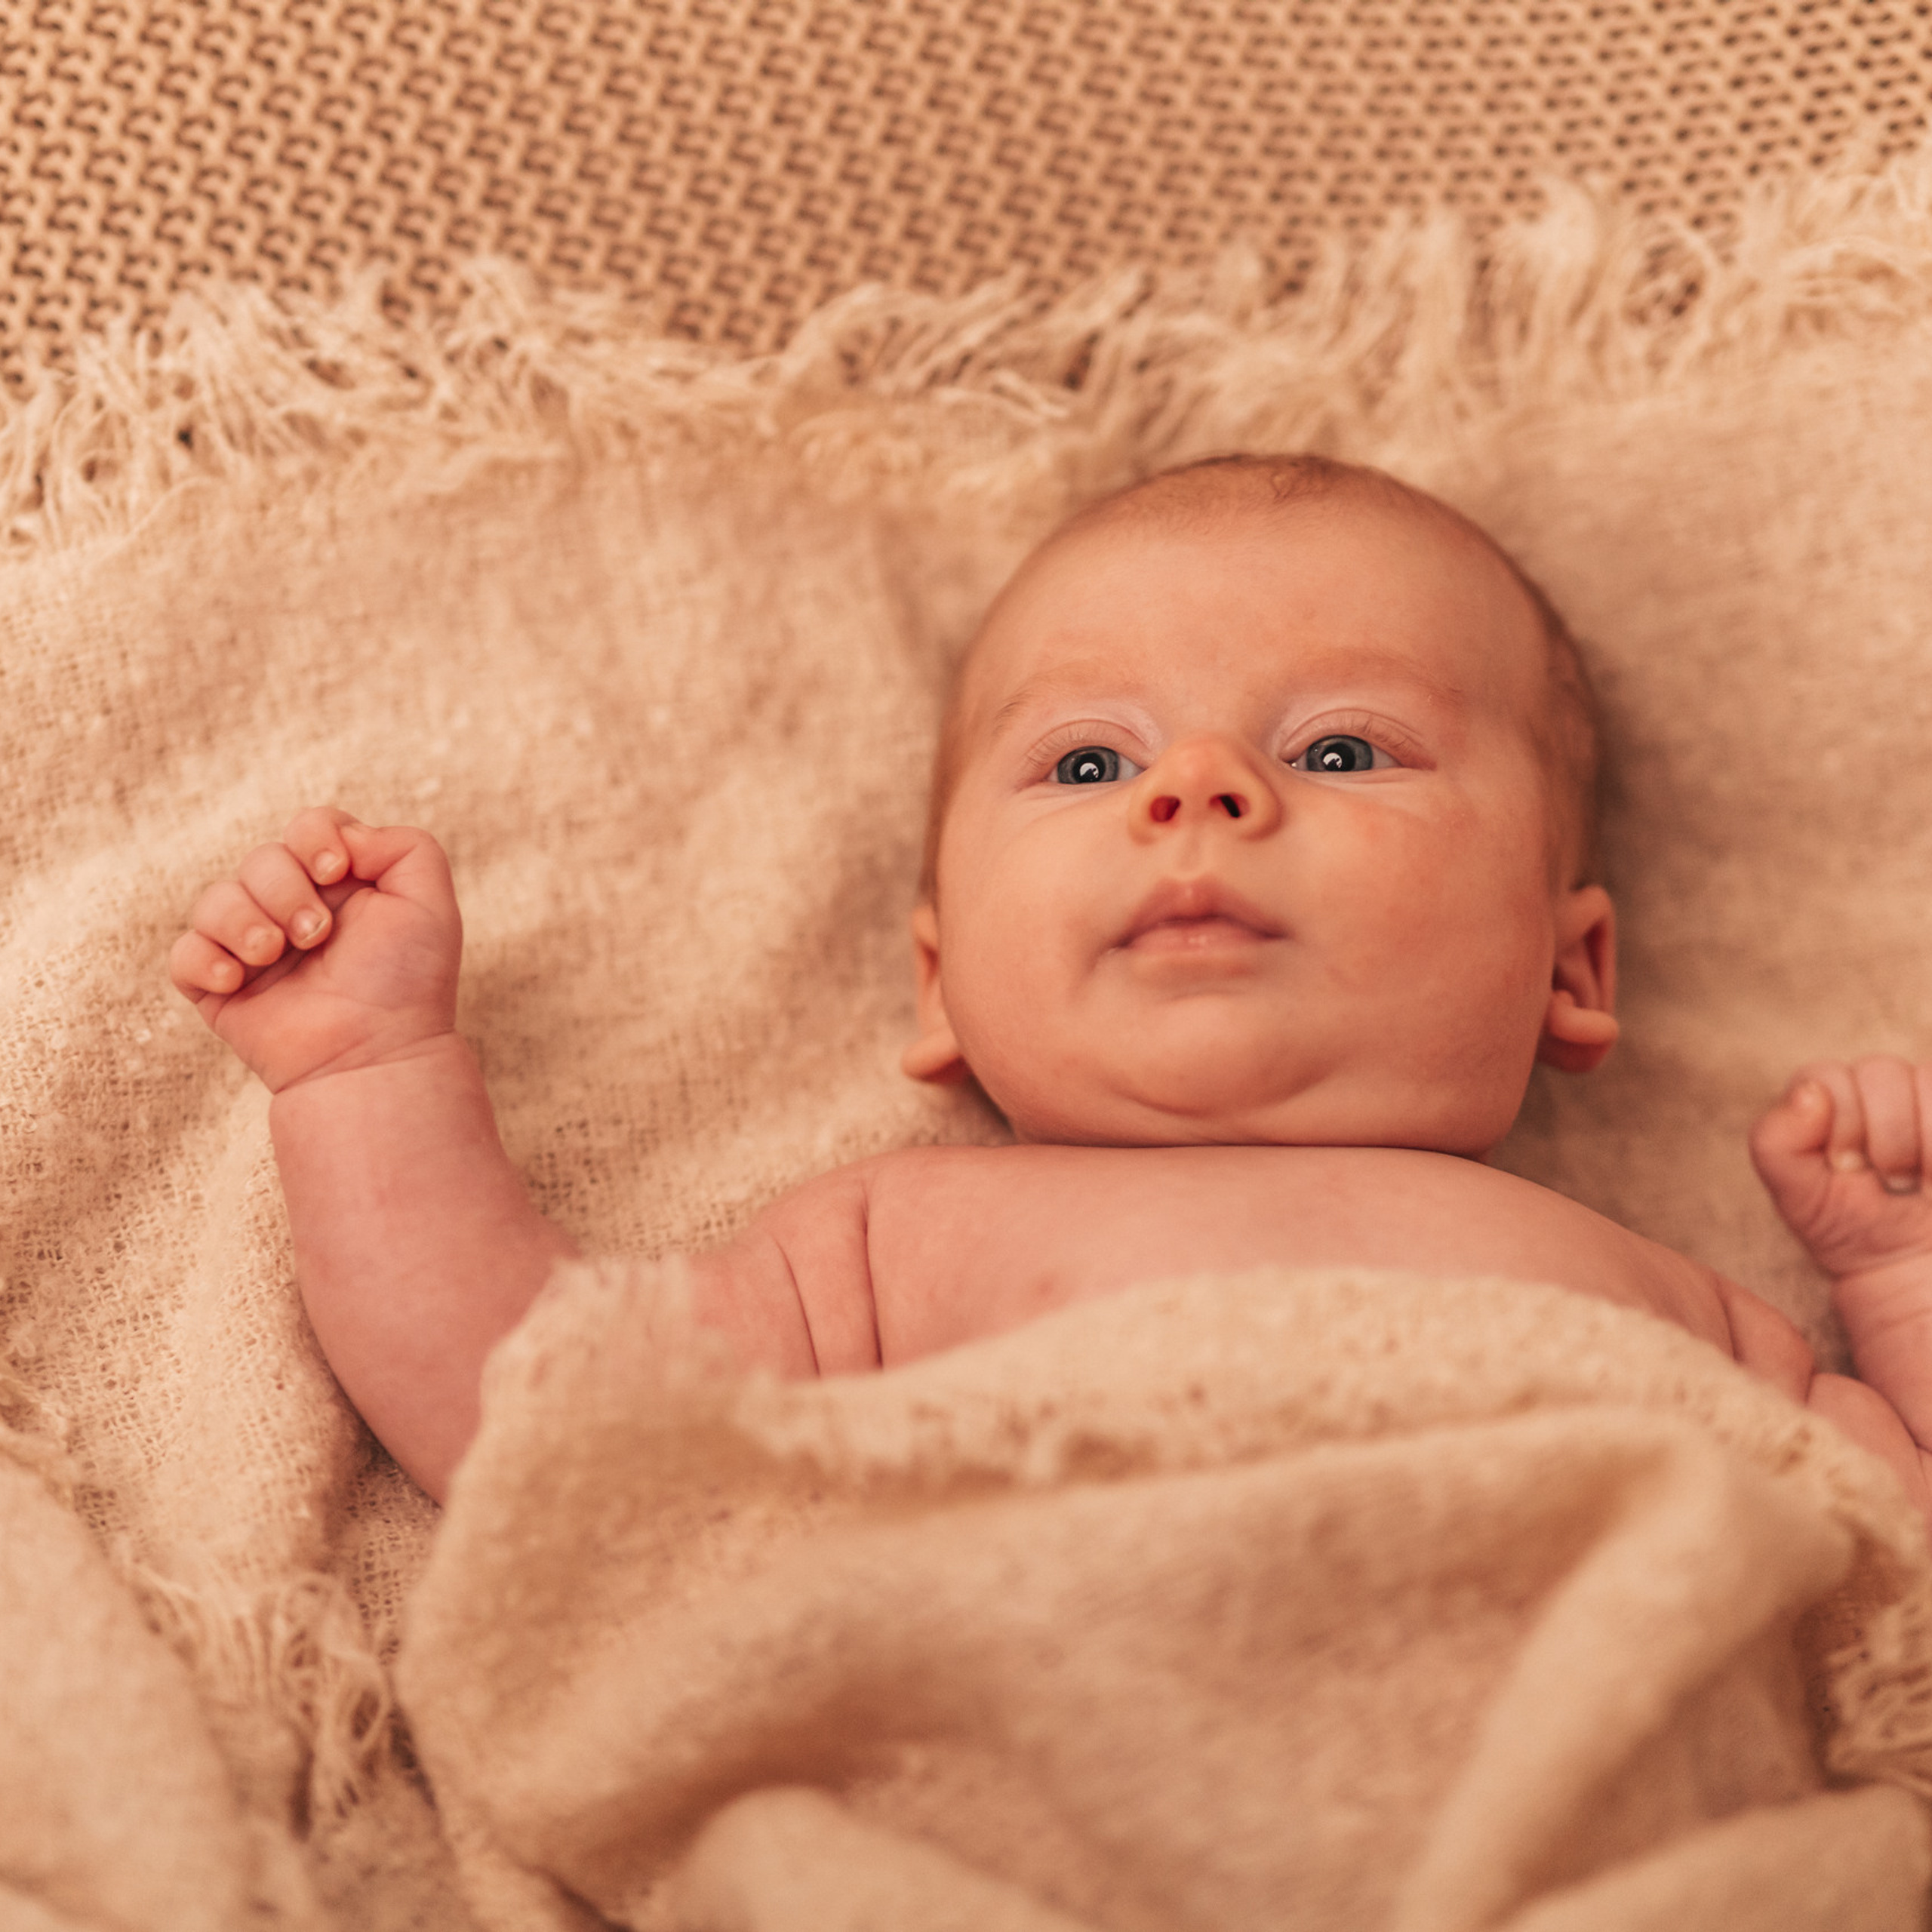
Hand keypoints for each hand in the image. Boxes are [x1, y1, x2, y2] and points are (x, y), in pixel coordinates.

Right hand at [169, 807, 462, 1093]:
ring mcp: (254, 948)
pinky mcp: (222, 988)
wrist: (376, 1054)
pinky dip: (205, 959)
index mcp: (340, 885)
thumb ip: (406, 847)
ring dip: (245, 921)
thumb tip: (345, 836)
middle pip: (260, 859)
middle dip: (284, 890)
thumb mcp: (430, 904)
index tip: (335, 873)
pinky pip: (184, 954)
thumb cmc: (407, 982)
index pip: (308, 827)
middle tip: (316, 935)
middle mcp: (293, 909)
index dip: (313, 837)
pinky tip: (238, 981)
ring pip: (215, 900)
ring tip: (276, 955)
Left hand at [1750, 1058, 1931, 1280]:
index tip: (1845, 1167)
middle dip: (1884, 1135)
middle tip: (1886, 1178)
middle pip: (1880, 1070)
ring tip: (1917, 1181)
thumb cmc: (1851, 1227)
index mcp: (1829, 1098)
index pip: (1827, 1075)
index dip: (1839, 1123)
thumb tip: (1809, 1093)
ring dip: (1921, 1144)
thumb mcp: (1798, 1195)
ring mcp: (1925, 1098)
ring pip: (1927, 1081)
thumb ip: (1777, 1142)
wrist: (1912, 1266)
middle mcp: (1879, 1088)